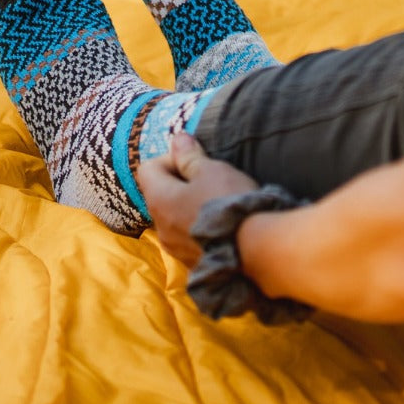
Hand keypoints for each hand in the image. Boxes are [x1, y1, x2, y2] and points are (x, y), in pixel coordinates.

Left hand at [138, 132, 258, 266]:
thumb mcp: (211, 171)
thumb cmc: (229, 202)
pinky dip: (201, 229)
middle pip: (162, 195)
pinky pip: (190, 239)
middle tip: (211, 180)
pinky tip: (224, 226)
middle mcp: (160, 227)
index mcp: (159, 200)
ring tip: (220, 204)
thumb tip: (176, 139)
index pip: (148, 169)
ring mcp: (175, 249)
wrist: (255, 249)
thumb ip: (189, 156)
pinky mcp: (192, 263)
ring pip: (176, 219)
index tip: (195, 160)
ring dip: (191, 207)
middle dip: (182, 184)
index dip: (170, 159)